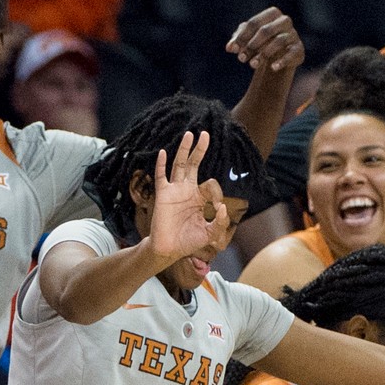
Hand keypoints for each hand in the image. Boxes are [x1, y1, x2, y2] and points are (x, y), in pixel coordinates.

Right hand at [146, 131, 228, 261]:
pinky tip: (164, 152)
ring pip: (179, 165)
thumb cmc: (188, 241)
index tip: (217, 209)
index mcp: (199, 198)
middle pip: (193, 164)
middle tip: (205, 134)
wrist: (169, 250)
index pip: (210, 184)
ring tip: (189, 135)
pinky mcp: (163, 195)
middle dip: (199, 150)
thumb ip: (220, 223)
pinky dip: (162, 164)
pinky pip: (161, 176)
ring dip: (184, 150)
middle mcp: (186, 190)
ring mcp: (174, 191)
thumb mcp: (210, 234)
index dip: (217, 195)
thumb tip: (223, 208)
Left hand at [225, 7, 303, 74]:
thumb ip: (237, 40)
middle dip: (251, 45)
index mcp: (272, 13)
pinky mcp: (299, 49)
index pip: (254, 23)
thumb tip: (229, 47)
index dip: (242, 37)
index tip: (232, 50)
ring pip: (278, 42)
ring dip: (263, 54)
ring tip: (252, 65)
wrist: (280, 55)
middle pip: (266, 31)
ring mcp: (293, 35)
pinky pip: (291, 54)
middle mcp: (285, 21)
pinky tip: (272, 68)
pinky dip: (282, 61)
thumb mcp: (248, 39)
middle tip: (241, 59)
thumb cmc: (261, 42)